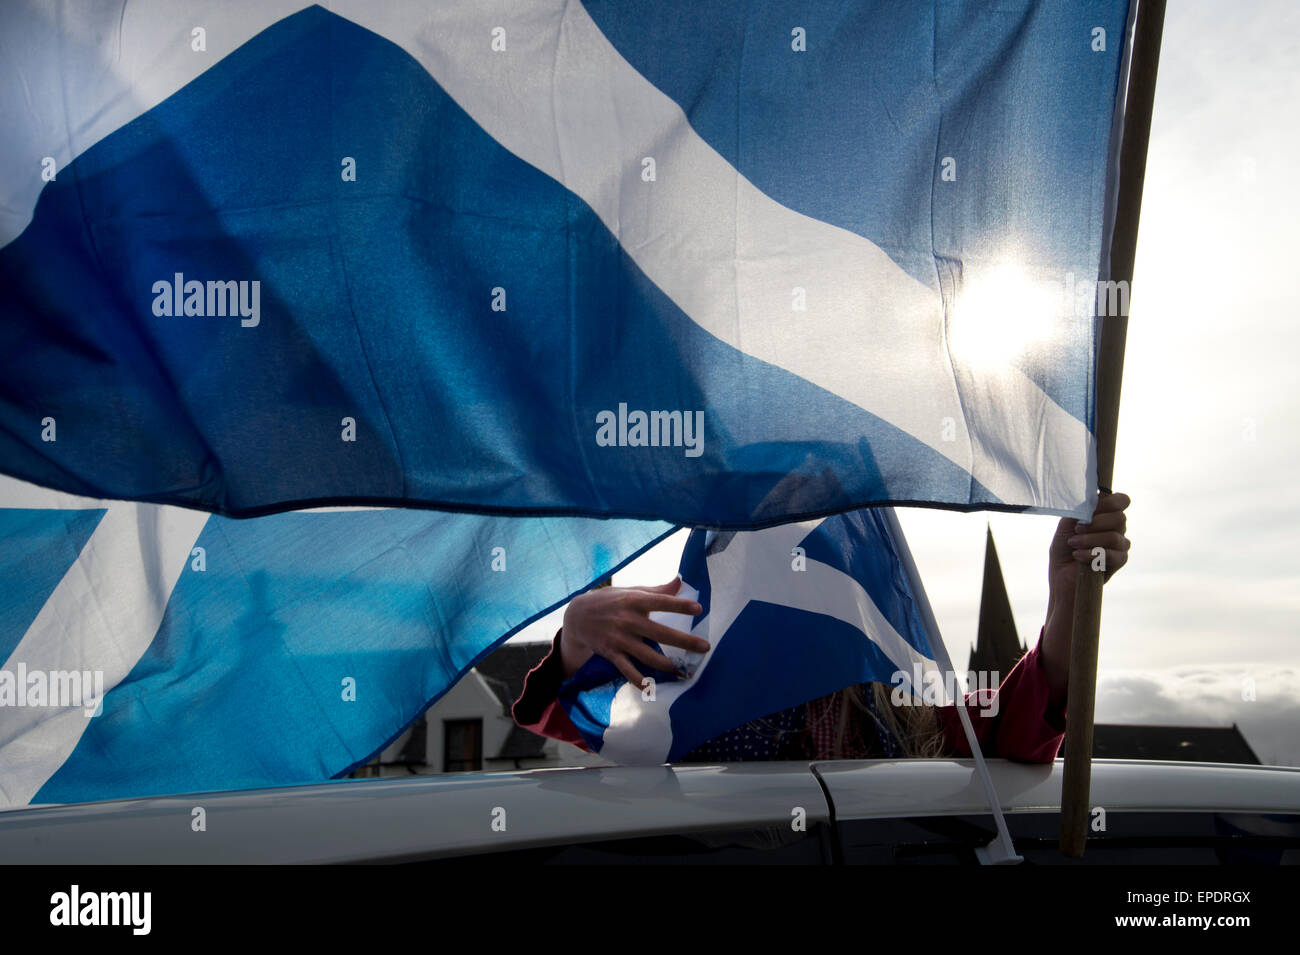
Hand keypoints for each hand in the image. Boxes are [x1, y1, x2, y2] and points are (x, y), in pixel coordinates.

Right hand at [559, 577, 706, 682]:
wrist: (576, 616)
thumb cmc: (609, 601)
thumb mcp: (630, 591)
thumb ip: (657, 590)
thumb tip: (680, 581)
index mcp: (634, 601)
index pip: (660, 602)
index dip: (679, 605)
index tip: (699, 609)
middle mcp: (628, 620)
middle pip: (660, 633)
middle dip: (684, 641)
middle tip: (705, 647)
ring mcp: (619, 639)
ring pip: (647, 656)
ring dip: (667, 665)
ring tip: (684, 670)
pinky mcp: (611, 654)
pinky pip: (628, 671)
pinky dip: (640, 681)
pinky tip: (653, 687)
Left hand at [1048, 490, 1131, 597]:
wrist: (1061, 576)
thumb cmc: (1064, 548)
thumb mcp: (1067, 524)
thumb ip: (1081, 510)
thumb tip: (1093, 499)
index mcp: (1105, 515)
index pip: (1122, 501)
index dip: (1111, 502)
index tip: (1092, 508)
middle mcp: (1116, 528)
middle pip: (1120, 518)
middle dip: (1096, 523)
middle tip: (1076, 529)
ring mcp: (1120, 545)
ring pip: (1116, 537)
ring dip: (1090, 540)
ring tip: (1073, 544)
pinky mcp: (1119, 562)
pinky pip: (1114, 555)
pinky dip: (1093, 554)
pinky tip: (1078, 556)